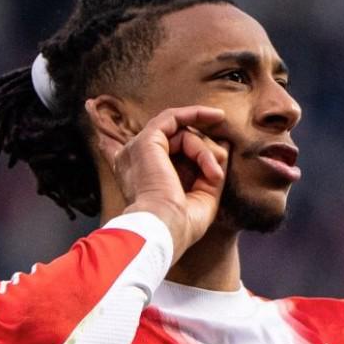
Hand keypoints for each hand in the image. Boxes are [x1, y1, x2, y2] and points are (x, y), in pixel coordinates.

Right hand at [87, 104, 229, 254]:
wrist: (164, 228)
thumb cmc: (180, 224)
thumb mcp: (202, 198)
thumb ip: (208, 172)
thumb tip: (223, 147)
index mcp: (138, 179)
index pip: (122, 153)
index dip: (120, 141)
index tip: (130, 135)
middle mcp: (134, 162)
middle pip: (174, 143)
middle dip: (202, 152)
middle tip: (216, 174)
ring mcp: (138, 149)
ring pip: (180, 133)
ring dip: (203, 150)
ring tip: (213, 173)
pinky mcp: (147, 140)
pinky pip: (175, 118)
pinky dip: (197, 116)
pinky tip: (216, 117)